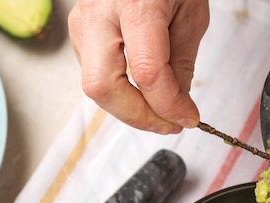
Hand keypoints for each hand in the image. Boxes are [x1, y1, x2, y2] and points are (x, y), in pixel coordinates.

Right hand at [68, 0, 209, 133]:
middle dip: (137, 116)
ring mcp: (82, 24)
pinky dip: (119, 90)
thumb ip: (181, 63)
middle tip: (166, 124)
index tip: (188, 117)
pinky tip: (139, 90)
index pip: (147, 74)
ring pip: (95, 86)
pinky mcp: (79, 33)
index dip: (169, 106)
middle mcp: (99, 14)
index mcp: (135, 4)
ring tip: (158, 109)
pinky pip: (95, 74)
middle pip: (102, 88)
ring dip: (128, 107)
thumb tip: (176, 103)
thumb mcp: (189, 13)